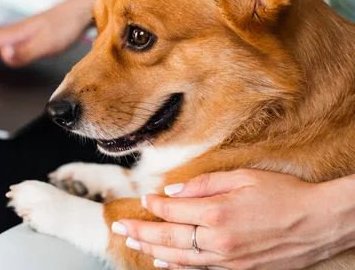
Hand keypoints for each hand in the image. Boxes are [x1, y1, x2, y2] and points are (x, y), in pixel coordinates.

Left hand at [112, 170, 354, 268]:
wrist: (318, 222)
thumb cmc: (283, 194)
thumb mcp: (243, 177)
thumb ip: (204, 184)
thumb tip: (172, 191)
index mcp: (217, 212)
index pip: (173, 211)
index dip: (154, 205)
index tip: (143, 199)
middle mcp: (218, 239)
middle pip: (169, 237)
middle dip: (140, 232)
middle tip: (119, 228)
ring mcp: (228, 259)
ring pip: (180, 258)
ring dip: (153, 251)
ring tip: (132, 244)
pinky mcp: (238, 269)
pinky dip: (178, 267)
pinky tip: (163, 263)